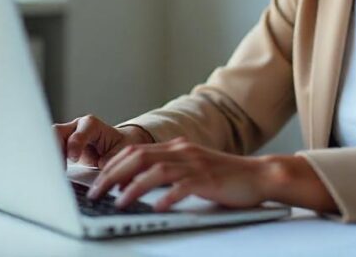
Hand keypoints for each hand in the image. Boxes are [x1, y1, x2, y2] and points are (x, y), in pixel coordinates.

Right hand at [53, 115, 152, 168]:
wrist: (119, 144)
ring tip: (53, 173)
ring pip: (48, 141)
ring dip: (49, 157)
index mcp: (92, 125)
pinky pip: (49, 152)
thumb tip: (99, 174)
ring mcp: (67, 136)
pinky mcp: (61, 147)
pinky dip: (49, 163)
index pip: (79, 131)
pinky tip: (51, 174)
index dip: (75, 144)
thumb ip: (108, 161)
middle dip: (54, 149)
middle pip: (57, 132)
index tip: (74, 158)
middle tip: (57, 168)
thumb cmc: (120, 147)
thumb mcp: (119, 154)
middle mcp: (76, 127)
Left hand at [87, 137, 273, 210]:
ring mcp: (195, 164)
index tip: (97, 182)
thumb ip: (167, 170)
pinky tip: (157, 208)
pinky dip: (167, 197)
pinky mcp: (208, 179)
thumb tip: (133, 183)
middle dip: (112, 175)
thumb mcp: (191, 167)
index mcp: (176, 147)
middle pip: (138, 157)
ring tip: (118, 202)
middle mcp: (182, 151)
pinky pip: (183, 186)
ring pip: (156, 171)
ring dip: (133, 187)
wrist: (258, 175)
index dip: (112, 166)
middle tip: (96, 193)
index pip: (134, 151)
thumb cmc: (223, 176)